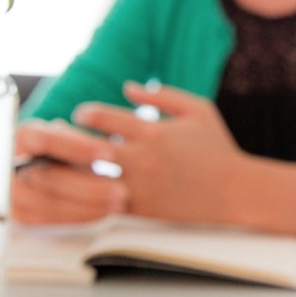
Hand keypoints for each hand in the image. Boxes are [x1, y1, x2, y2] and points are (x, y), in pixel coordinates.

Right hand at [11, 119, 127, 223]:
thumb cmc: (60, 150)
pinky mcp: (17, 213)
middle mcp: (10, 162)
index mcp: (23, 136)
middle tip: (121, 190)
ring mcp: (10, 191)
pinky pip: (47, 220)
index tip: (108, 154)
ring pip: (48, 203)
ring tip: (117, 205)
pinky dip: (77, 217)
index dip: (77, 146)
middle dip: (88, 186)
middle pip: (48, 177)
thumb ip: (79, 142)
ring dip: (86, 206)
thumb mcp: (66, 138)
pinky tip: (102, 214)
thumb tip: (109, 153)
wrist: (34, 171)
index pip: (45, 139)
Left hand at [70, 82, 249, 224]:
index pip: (101, 117)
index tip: (81, 117)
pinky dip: (89, 195)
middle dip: (67, 141)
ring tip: (60, 165)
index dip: (85, 114)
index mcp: (152, 131)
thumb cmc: (218, 148)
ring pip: (88, 178)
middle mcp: (141, 158)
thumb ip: (162, 95)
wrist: (237, 192)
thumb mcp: (198, 110)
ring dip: (70, 170)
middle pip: (86, 148)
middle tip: (58, 138)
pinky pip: (103, 202)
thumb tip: (127, 87)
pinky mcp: (141, 209)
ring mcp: (139, 186)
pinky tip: (81, 190)